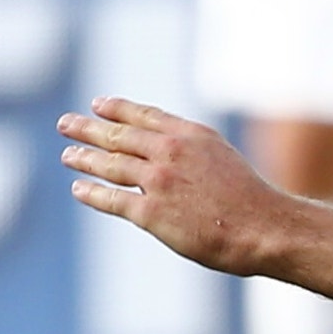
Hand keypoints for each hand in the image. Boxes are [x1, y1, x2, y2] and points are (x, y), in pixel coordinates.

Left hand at [60, 98, 302, 277]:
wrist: (266, 228)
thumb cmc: (252, 201)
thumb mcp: (223, 158)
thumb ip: (194, 152)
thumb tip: (168, 155)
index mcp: (190, 135)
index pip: (144, 115)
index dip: (117, 108)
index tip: (98, 105)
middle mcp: (170, 151)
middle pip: (118, 135)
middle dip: (88, 128)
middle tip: (66, 125)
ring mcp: (158, 180)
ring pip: (110, 164)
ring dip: (85, 158)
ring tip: (69, 156)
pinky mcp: (152, 212)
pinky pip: (112, 199)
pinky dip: (92, 193)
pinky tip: (79, 189)